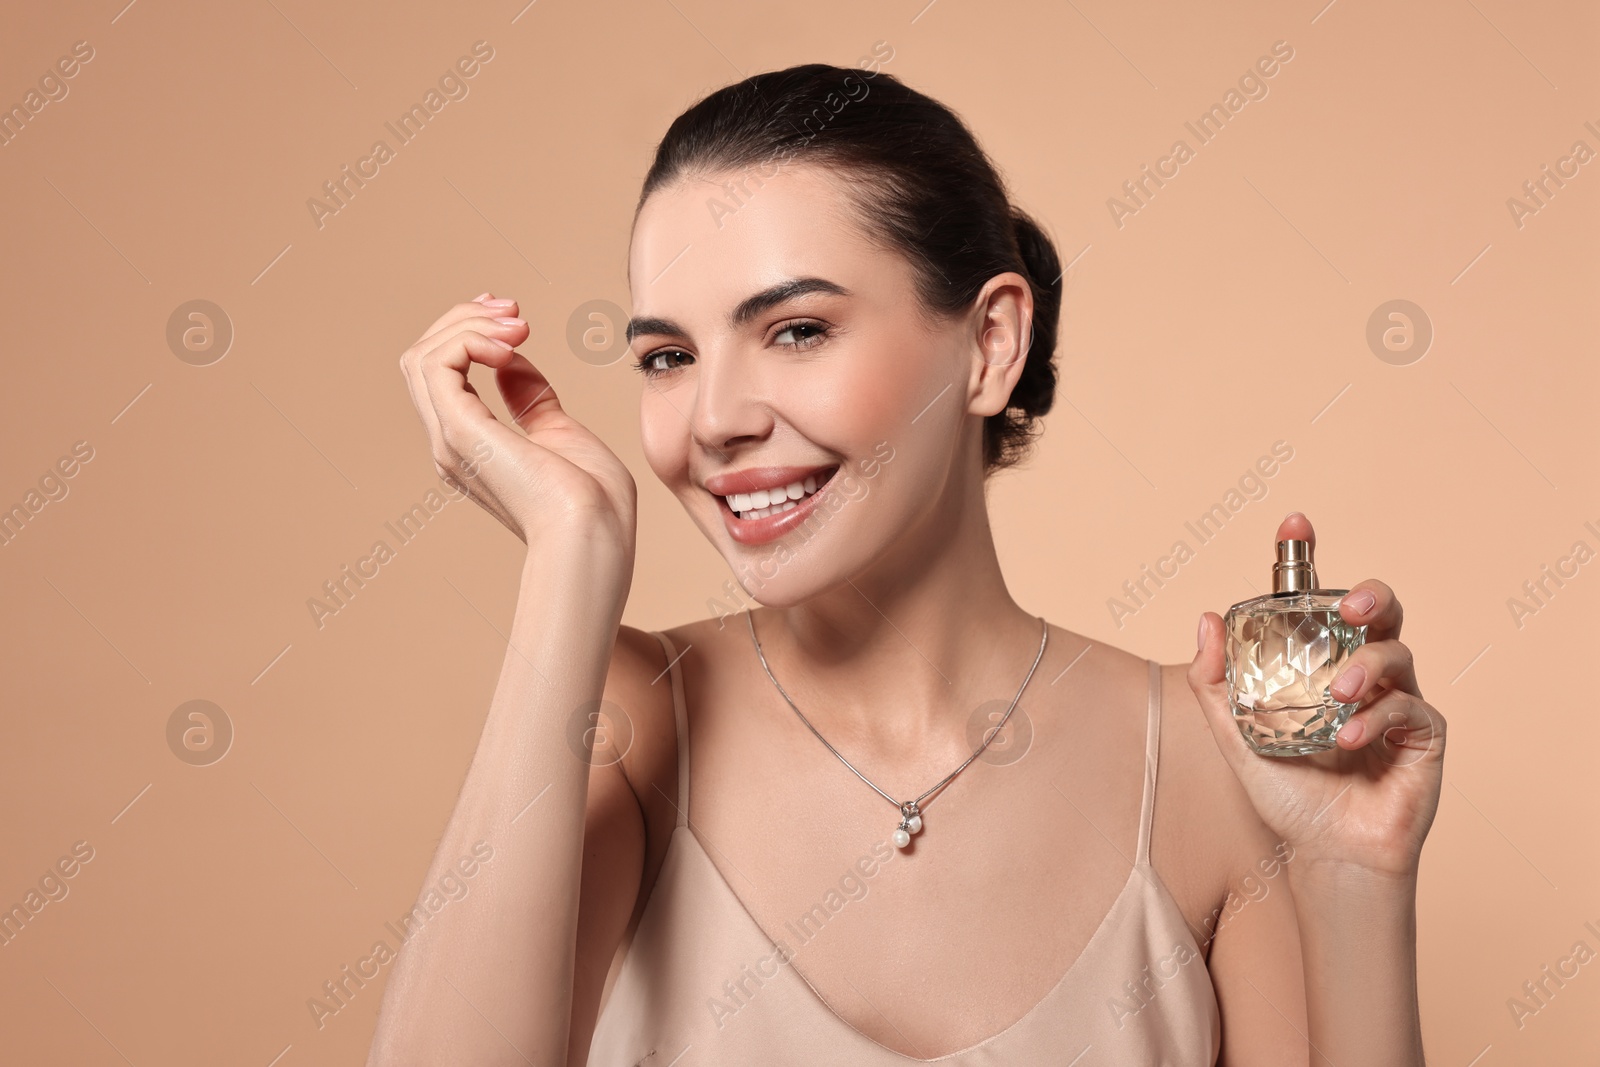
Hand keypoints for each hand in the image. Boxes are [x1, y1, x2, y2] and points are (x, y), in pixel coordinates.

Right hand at [397, 293, 636, 555]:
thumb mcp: (559, 432)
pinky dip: (469, 340)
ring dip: (468, 324)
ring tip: (518, 323)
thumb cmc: (594, 501)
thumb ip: (531, 399)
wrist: (595, 534)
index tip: (512, 314)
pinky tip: (509, 345)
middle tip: (515, 309)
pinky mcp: (460, 432)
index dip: (468, 332)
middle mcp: (450, 443)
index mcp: (471, 446)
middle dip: (465, 319)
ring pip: (422, 356)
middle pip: (423, 358)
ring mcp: (450, 439)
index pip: (441, 375)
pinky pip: (436, 364)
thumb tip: (510, 361)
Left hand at [1188, 512, 1444, 876]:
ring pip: (1397, 653)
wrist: (1325, 855)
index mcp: (1318, 664)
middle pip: (1380, 610)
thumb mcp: (1238, 738)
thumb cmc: (1289, 795)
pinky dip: (1377, 718)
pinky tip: (1349, 738)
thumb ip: (1216, 686)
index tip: (1294, 522)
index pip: (1318, 601)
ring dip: (1367, 667)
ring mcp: (1398, 700)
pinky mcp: (1424, 735)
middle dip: (1368, 595)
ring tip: (1338, 695)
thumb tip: (1205, 620)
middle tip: (1349, 605)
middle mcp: (1361, 672)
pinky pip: (1411, 707)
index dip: (1308, 557)